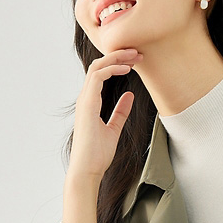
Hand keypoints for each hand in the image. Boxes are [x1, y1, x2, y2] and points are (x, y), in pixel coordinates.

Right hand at [69, 48, 142, 180]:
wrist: (88, 169)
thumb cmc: (97, 154)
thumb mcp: (114, 129)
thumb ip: (120, 112)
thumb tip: (129, 96)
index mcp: (90, 103)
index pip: (101, 73)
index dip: (118, 63)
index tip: (136, 61)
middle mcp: (85, 98)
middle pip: (99, 66)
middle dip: (118, 56)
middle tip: (137, 52)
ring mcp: (84, 101)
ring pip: (97, 67)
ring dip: (116, 58)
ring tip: (134, 55)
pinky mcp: (87, 105)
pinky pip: (97, 78)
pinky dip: (111, 69)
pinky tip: (126, 69)